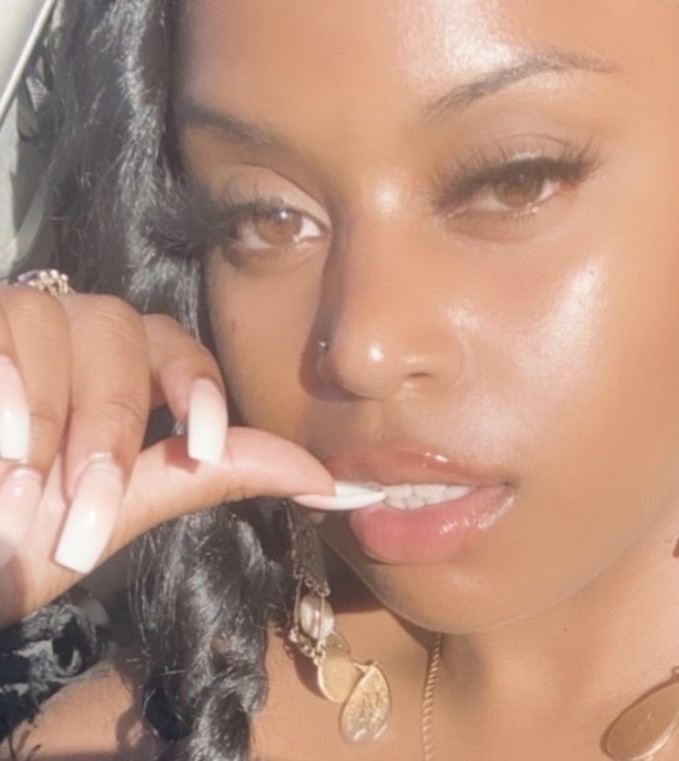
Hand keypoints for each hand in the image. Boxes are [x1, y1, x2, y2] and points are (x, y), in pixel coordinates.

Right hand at [0, 284, 335, 628]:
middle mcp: (69, 333)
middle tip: (87, 506)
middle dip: (109, 424)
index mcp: (121, 370)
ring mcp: (10, 324)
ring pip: (53, 321)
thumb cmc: (19, 539)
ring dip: (46, 418)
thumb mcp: (120, 511)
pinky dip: (3, 384)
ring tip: (21, 489)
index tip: (206, 442)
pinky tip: (0, 446)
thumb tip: (329, 481)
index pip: (177, 344)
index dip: (196, 384)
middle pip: (121, 330)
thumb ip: (216, 476)